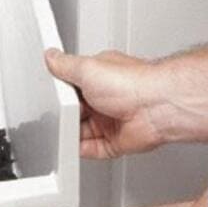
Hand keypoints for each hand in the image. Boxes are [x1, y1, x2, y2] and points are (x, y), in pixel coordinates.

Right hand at [45, 48, 163, 158]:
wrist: (156, 108)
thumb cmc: (131, 83)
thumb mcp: (87, 67)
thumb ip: (65, 65)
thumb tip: (51, 55)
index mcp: (99, 76)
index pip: (72, 84)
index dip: (61, 91)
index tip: (50, 95)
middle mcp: (106, 97)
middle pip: (76, 110)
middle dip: (66, 114)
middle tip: (57, 115)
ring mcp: (111, 119)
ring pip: (83, 131)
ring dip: (72, 133)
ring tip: (62, 132)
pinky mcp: (117, 141)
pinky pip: (94, 149)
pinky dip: (82, 150)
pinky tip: (74, 147)